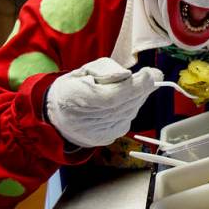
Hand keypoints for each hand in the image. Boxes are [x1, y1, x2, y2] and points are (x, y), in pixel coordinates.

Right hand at [45, 57, 163, 148]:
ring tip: (137, 84)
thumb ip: (106, 69)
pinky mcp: (107, 138)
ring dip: (138, 97)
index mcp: (77, 98)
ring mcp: (99, 133)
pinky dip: (131, 107)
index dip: (135, 85)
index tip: (150, 73)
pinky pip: (127, 119)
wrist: (56, 116)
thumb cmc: (72, 88)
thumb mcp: (84, 71)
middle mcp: (88, 120)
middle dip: (142, 88)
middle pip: (126, 104)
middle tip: (151, 75)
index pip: (114, 95)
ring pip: (130, 112)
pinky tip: (127, 99)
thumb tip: (129, 75)